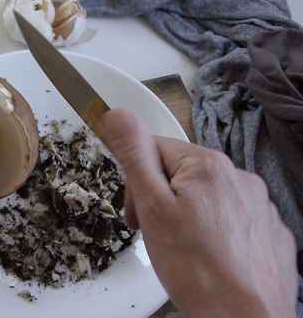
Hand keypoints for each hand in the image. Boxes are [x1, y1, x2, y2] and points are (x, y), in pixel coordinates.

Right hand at [101, 109, 296, 316]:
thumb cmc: (198, 269)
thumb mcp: (153, 206)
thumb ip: (135, 156)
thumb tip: (117, 114)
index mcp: (207, 165)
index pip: (153, 149)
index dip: (136, 182)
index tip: (137, 213)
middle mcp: (239, 177)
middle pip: (180, 173)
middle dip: (160, 200)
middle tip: (154, 235)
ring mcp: (258, 204)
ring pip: (205, 198)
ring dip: (186, 216)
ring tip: (181, 250)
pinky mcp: (268, 230)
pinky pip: (230, 219)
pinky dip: (214, 233)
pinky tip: (207, 257)